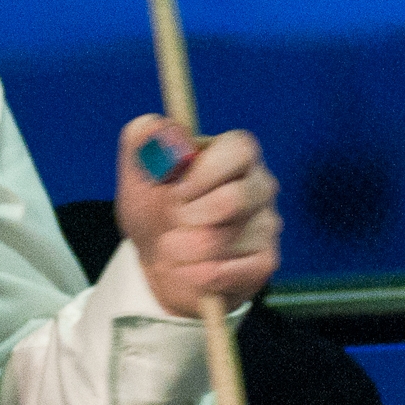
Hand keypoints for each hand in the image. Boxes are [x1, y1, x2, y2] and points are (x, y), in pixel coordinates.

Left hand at [114, 115, 282, 315]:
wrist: (159, 262)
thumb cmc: (155, 210)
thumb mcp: (138, 172)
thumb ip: (143, 138)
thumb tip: (160, 129)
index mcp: (234, 154)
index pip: (241, 149)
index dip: (203, 172)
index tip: (174, 189)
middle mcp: (259, 186)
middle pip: (234, 200)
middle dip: (186, 217)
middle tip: (169, 221)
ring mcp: (266, 225)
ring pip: (222, 241)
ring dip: (181, 249)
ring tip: (171, 247)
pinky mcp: (265, 262)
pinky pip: (229, 272)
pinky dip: (196, 275)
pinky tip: (188, 270)